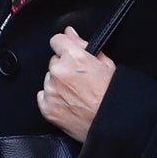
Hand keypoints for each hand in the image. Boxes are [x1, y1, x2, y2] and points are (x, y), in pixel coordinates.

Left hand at [36, 27, 115, 141]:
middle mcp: (59, 71)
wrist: (113, 125)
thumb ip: (83, 45)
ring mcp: (51, 90)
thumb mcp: (106, 65)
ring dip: (58, 84)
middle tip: (79, 81)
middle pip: (53, 62)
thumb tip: (69, 32)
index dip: (64, 47)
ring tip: (77, 95)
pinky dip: (53, 99)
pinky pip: (43, 96)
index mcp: (74, 58)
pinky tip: (69, 104)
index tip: (68, 54)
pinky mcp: (46, 107)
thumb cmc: (113, 96)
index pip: (56, 40)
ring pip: (49, 79)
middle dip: (64, 68)